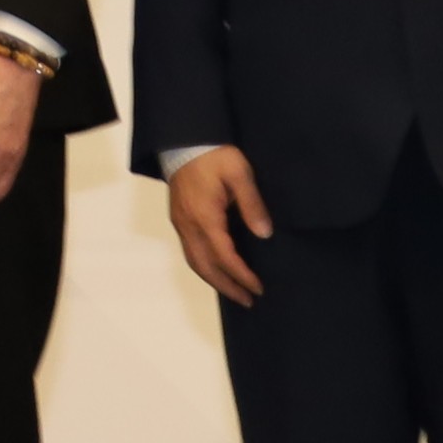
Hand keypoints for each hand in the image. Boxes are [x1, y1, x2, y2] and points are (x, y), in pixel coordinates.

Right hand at [165, 147, 273, 307]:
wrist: (184, 141)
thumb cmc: (215, 155)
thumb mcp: (239, 173)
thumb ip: (252, 204)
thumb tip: (264, 234)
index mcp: (206, 217)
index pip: (224, 256)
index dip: (241, 275)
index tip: (258, 287)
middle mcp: (189, 226)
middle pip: (206, 267)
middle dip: (227, 287)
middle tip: (248, 300)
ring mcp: (180, 224)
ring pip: (194, 262)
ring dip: (214, 280)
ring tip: (233, 291)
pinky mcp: (178, 219)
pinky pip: (190, 252)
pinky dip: (204, 267)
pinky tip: (216, 269)